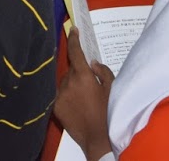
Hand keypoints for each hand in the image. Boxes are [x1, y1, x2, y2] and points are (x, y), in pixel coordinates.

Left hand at [53, 27, 114, 160]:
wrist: (98, 140)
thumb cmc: (108, 113)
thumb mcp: (112, 90)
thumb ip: (103, 72)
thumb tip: (93, 63)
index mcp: (83, 76)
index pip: (75, 52)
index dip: (74, 39)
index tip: (73, 30)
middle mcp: (69, 83)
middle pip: (71, 68)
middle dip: (79, 70)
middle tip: (89, 81)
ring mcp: (60, 95)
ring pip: (65, 81)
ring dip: (72, 83)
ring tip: (85, 97)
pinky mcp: (56, 107)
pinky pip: (60, 94)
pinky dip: (67, 95)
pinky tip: (77, 104)